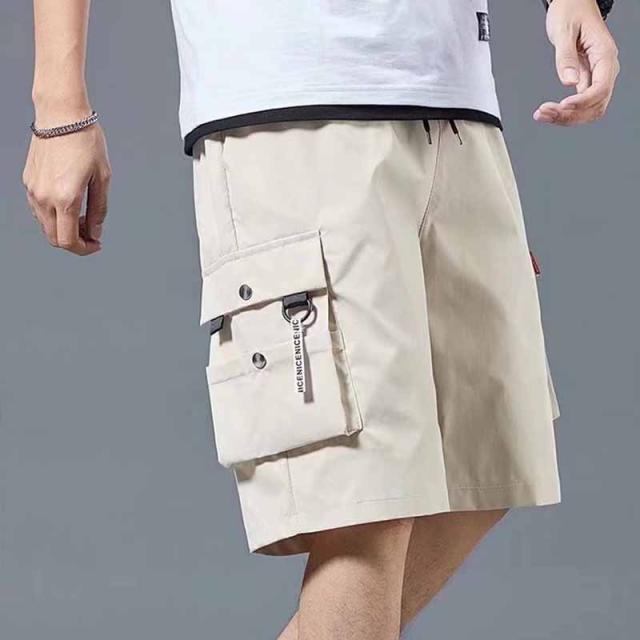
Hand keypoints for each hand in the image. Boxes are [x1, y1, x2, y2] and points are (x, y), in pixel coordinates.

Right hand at [22, 114, 111, 255]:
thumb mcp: (102, 178)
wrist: (61, 115)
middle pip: (55, 238)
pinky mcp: (28, 182)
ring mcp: (33, 190)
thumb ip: (99, 209)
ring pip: (45, 226)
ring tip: (83, 216)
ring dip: (64, 229)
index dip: (84, 249)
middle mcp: (44, 197)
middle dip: (75, 242)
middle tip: (92, 233)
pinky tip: (69, 206)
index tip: (96, 244)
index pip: (69, 241)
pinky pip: (39, 210)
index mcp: (65, 198)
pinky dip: (54, 216)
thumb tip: (96, 231)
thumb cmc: (84, 141)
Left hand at [534, 0, 619, 125]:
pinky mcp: (586, 80)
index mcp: (604, 54)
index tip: (562, 105)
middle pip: (596, 105)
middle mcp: (605, 68)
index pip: (600, 88)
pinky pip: (580, 104)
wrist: (572, 3)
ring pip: (589, 109)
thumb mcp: (564, 31)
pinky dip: (565, 112)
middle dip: (571, 114)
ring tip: (543, 114)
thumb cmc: (571, 11)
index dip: (582, 102)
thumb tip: (569, 82)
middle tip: (545, 113)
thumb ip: (566, 57)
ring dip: (566, 117)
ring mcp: (596, 76)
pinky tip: (549, 111)